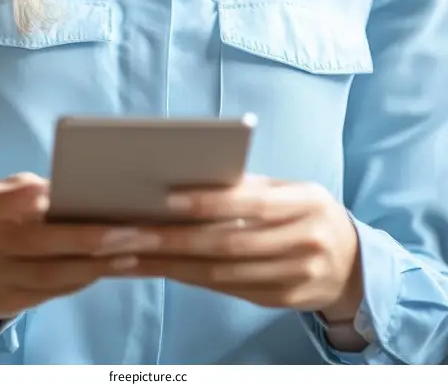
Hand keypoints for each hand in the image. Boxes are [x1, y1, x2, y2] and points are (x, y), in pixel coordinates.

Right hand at [0, 172, 163, 341]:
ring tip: (133, 253)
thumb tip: (88, 188)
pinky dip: (84, 280)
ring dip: (96, 264)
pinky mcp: (8, 301)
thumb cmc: (5, 219)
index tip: (93, 196)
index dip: (54, 198)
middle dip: (91, 238)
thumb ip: (38, 189)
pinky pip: (52, 292)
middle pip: (42, 241)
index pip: (21, 198)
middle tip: (133, 233)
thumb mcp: (10, 195)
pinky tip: (111, 269)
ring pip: (51, 273)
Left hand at [113, 175, 362, 318]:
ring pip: (224, 273)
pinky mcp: (283, 301)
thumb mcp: (291, 191)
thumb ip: (250, 187)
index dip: (211, 202)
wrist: (353, 263)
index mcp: (307, 202)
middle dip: (173, 240)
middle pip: (230, 243)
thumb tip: (191, 179)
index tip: (167, 199)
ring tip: (131, 254)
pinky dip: (191, 278)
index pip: (254, 203)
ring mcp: (297, 277)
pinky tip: (162, 268)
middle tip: (127, 234)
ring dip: (172, 264)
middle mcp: (305, 241)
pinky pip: (229, 290)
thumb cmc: (307, 213)